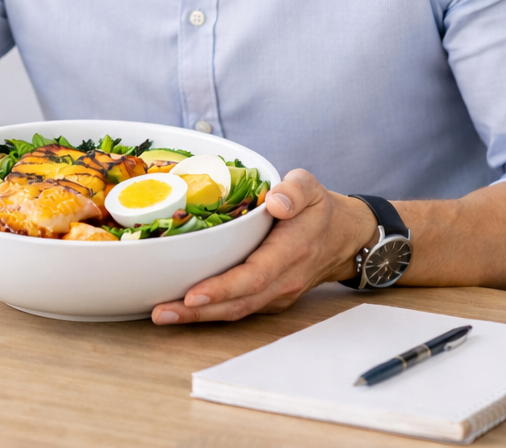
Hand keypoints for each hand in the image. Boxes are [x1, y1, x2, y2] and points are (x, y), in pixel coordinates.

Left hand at [148, 169, 375, 323]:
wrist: (344, 238)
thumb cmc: (321, 210)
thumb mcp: (312, 187)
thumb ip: (295, 190)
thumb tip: (275, 202)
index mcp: (292, 251)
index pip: (255, 276)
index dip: (223, 288)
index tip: (193, 293)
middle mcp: (284, 280)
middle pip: (239, 303)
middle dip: (198, 311)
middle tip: (161, 312)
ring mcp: (278, 294)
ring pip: (237, 311)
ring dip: (199, 317)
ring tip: (162, 314)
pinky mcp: (270, 299)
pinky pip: (239, 309)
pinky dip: (211, 312)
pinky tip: (183, 308)